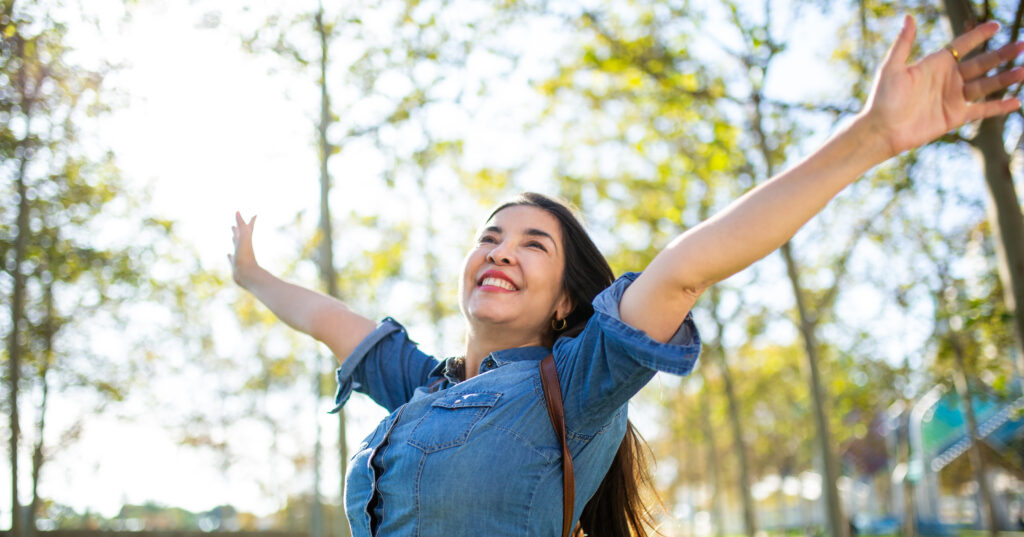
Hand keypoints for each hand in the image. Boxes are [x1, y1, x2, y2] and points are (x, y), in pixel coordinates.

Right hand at [228, 212, 258, 287]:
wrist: (248, 275)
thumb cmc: (246, 256)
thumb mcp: (244, 237)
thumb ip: (242, 225)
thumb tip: (237, 211)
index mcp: (246, 240)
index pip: (248, 228)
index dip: (251, 221)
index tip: (255, 215)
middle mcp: (243, 247)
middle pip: (241, 236)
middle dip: (238, 229)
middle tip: (235, 225)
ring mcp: (240, 256)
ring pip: (236, 246)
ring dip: (234, 240)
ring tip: (232, 237)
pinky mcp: (235, 265)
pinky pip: (232, 259)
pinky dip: (230, 256)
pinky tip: (228, 255)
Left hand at [864, 16, 1023, 156]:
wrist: (882, 131)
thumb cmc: (883, 99)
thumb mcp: (892, 68)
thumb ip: (904, 43)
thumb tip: (909, 17)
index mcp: (934, 64)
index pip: (962, 45)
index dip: (978, 35)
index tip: (995, 25)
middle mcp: (947, 79)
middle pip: (980, 64)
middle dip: (1001, 55)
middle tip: (1021, 45)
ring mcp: (953, 97)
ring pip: (985, 85)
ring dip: (1005, 78)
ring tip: (1023, 71)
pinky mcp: (955, 116)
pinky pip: (982, 110)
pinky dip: (999, 107)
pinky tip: (1016, 101)